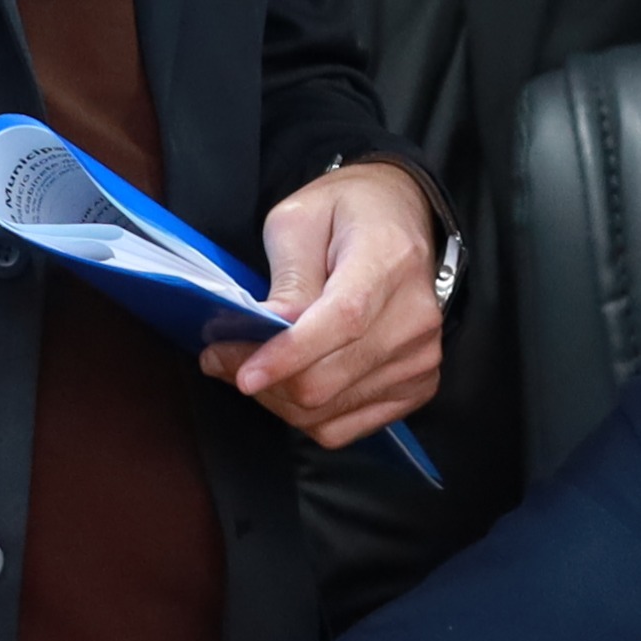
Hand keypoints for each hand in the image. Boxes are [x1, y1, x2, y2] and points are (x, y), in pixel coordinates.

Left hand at [200, 159, 442, 448]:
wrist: (402, 219)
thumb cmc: (347, 213)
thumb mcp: (300, 219)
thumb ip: (288, 278)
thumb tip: (269, 331)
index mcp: (388, 261)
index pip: (342, 321)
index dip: (289, 355)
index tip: (242, 373)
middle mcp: (414, 317)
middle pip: (329, 379)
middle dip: (264, 380)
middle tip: (220, 359)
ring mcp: (420, 358)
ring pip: (329, 410)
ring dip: (277, 400)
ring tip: (249, 369)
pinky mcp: (417, 385)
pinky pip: (346, 427)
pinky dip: (306, 417)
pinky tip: (289, 384)